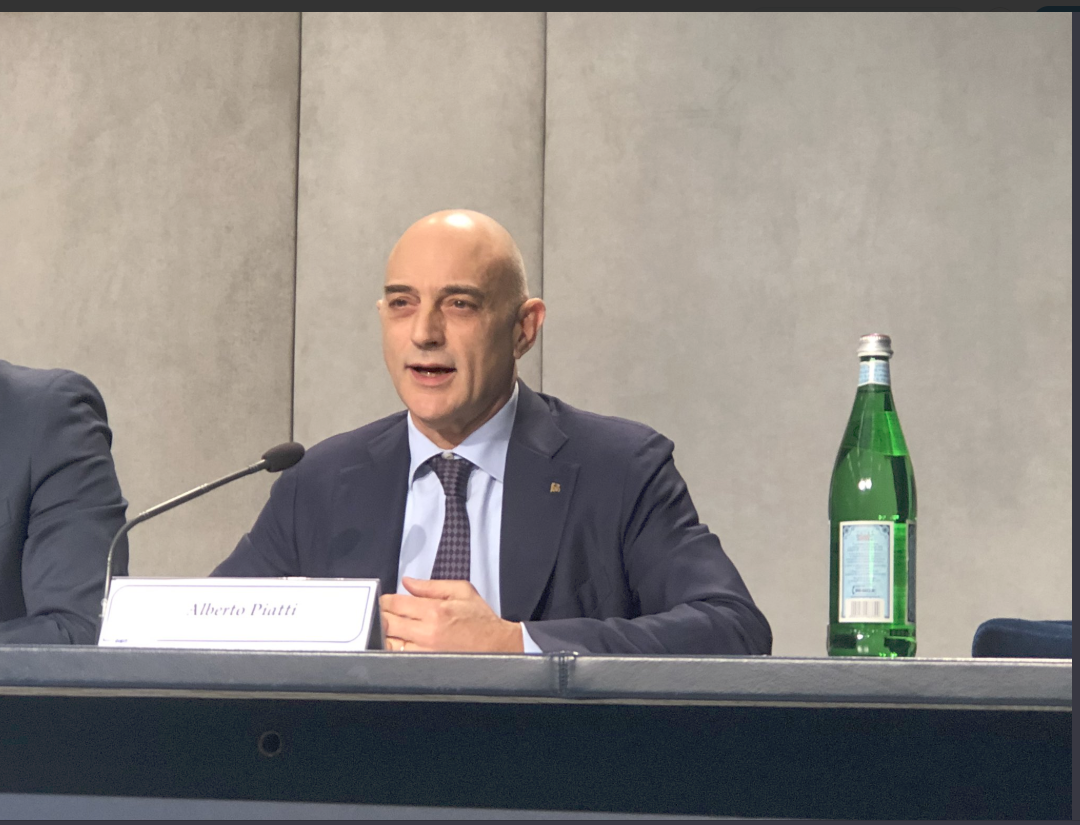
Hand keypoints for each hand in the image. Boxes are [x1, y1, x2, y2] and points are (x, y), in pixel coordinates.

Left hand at [380, 577, 523, 652]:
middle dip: (383, 615)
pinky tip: (398, 642)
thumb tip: (407, 583)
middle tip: (383, 612)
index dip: (385, 600)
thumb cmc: (480, 618)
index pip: (396, 604)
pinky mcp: (426, 664)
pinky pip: (400, 656)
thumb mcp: (461, 591)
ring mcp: (425, 651)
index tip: (384, 600)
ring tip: (390, 628)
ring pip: (390, 642)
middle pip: (388, 623)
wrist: (497, 646)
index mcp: (435, 610)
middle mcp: (427, 632)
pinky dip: (395, 648)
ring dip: (386, 633)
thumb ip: (431, 586)